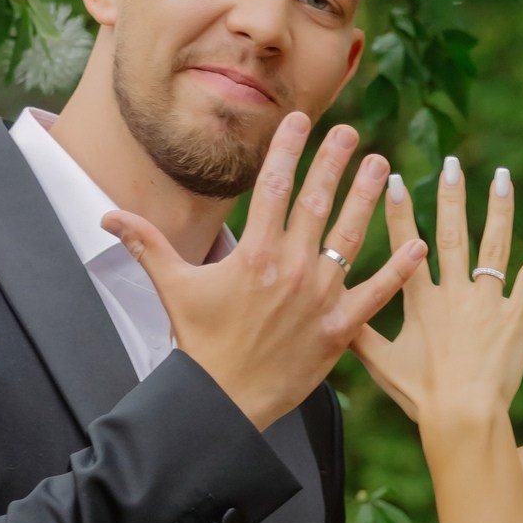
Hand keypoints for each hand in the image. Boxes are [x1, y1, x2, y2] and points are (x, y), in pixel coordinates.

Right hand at [101, 117, 425, 430]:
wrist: (223, 401)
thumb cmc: (199, 344)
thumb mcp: (172, 289)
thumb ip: (146, 245)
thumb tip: (106, 217)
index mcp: (254, 253)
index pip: (274, 187)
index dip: (289, 149)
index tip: (302, 120)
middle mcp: (291, 267)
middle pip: (317, 202)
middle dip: (334, 162)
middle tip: (351, 132)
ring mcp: (319, 296)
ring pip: (349, 236)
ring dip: (366, 198)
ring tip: (381, 167)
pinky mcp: (339, 328)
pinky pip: (375, 293)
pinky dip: (397, 269)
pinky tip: (416, 244)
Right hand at [351, 157, 522, 440]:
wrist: (463, 418)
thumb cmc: (421, 396)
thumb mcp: (382, 365)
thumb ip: (359, 335)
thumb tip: (331, 317)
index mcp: (420, 303)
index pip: (407, 248)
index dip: (400, 213)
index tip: (395, 180)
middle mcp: (453, 295)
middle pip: (452, 236)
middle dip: (450, 196)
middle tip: (450, 162)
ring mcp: (487, 303)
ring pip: (493, 247)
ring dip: (497, 208)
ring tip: (499, 176)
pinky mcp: (515, 317)